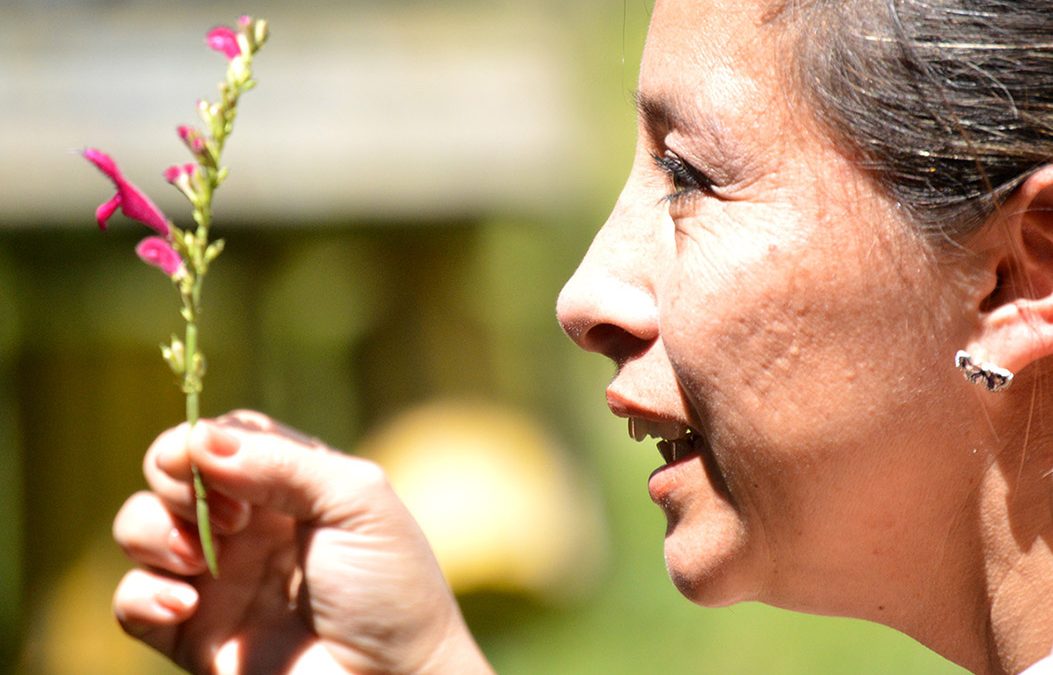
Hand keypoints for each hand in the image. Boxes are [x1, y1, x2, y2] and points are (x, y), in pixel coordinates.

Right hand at [112, 410, 491, 673]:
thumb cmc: (389, 588)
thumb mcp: (357, 502)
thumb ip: (282, 463)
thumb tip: (198, 440)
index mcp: (288, 484)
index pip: (223, 436)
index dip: (204, 439)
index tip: (213, 460)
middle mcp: (246, 524)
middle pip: (170, 472)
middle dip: (174, 480)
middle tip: (227, 518)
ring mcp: (217, 578)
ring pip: (139, 527)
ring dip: (151, 531)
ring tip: (198, 561)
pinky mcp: (192, 633)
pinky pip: (131, 600)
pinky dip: (142, 594)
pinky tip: (186, 605)